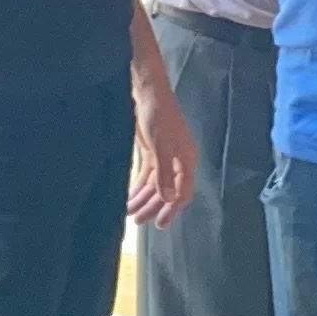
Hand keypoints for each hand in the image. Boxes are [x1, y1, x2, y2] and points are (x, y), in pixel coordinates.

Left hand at [129, 69, 198, 226]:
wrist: (147, 92)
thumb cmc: (158, 117)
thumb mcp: (161, 146)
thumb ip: (165, 173)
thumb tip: (168, 199)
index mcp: (186, 160)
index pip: (182, 192)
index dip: (172, 209)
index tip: (159, 224)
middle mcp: (178, 161)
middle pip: (167, 191)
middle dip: (153, 206)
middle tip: (138, 221)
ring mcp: (164, 156)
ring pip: (156, 184)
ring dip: (144, 198)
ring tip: (130, 212)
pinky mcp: (152, 151)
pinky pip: (147, 175)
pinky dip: (139, 186)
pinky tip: (130, 196)